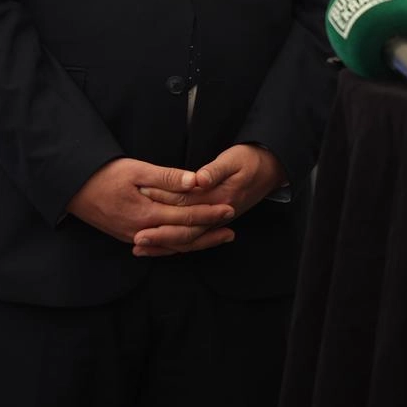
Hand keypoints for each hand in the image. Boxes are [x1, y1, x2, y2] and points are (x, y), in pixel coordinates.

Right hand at [65, 157, 234, 250]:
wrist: (72, 188)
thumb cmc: (104, 175)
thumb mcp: (136, 170)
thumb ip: (167, 178)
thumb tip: (196, 181)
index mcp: (147, 214)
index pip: (186, 217)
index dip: (209, 214)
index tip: (229, 210)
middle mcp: (142, 231)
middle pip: (183, 237)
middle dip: (209, 232)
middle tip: (232, 227)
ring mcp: (133, 237)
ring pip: (172, 245)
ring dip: (197, 243)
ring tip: (219, 238)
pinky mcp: (127, 236)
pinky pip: (158, 247)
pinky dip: (176, 246)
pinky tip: (188, 244)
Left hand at [133, 143, 286, 256]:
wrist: (271, 170)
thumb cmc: (250, 161)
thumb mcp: (234, 159)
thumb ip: (216, 170)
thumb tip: (199, 179)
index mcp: (221, 197)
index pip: (186, 202)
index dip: (163, 199)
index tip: (141, 196)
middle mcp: (219, 214)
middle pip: (186, 229)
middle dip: (160, 233)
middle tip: (135, 237)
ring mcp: (217, 221)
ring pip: (189, 239)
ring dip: (164, 244)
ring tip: (140, 247)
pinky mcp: (215, 223)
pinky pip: (193, 239)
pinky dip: (175, 245)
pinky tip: (158, 248)